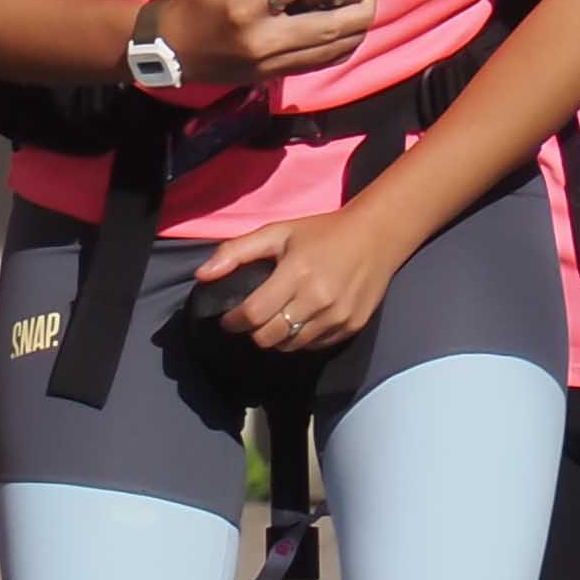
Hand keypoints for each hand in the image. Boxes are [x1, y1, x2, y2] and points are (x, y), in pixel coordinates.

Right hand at [152, 0, 375, 89]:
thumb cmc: (195, 8)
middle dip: (360, 10)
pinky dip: (341, 47)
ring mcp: (272, 62)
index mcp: (245, 10)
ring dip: (356, 30)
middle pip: (328, 28)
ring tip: (363, 9)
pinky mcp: (275, 75)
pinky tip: (347, 32)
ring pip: (331, 50)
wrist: (173, 53)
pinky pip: (320, 63)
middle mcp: (264, 40)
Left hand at [191, 204, 410, 357]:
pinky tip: (300, 320)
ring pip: (291, 346)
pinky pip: (315, 346)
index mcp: (297, 274)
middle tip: (252, 320)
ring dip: (276, 338)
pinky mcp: (352, 326)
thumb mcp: (277, 232)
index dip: (233, 321)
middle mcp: (319, 299)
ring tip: (274, 320)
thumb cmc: (322, 233)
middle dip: (253, 332)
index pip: (253, 314)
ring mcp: (338, 316)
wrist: (377, 236)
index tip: (227, 319)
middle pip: (269, 337)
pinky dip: (301, 339)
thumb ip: (236, 252)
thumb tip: (202, 275)